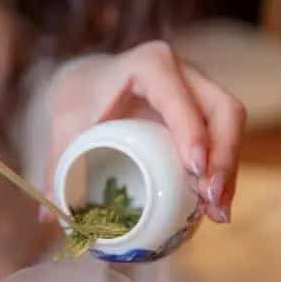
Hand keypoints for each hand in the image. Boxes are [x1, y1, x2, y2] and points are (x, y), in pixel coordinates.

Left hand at [43, 41, 246, 222]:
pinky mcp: (204, 110)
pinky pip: (224, 136)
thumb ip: (57, 167)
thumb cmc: (79, 101)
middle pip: (222, 109)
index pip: (177, 95)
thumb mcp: (65, 128)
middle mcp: (182, 72)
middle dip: (223, 156)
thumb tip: (49, 216)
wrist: (90, 84)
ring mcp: (198, 89)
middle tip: (210, 200)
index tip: (193, 167)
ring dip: (229, 169)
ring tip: (218, 212)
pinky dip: (223, 169)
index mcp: (147, 65)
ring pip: (231, 124)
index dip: (190, 129)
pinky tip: (215, 204)